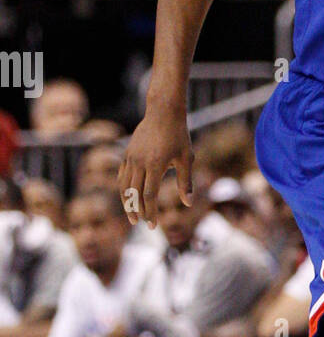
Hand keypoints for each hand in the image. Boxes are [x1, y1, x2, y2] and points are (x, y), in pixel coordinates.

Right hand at [118, 102, 193, 227]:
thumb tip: (188, 203)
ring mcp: (131, 157)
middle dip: (138, 211)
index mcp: (156, 165)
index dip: (150, 212)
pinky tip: (128, 197)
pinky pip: (122, 175)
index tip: (153, 225)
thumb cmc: (179, 135)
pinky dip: (123, 188)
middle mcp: (140, 162)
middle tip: (141, 224)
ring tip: (132, 216)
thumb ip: (186, 182)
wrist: (163, 111)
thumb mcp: (187, 158)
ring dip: (127, 203)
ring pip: (124, 185)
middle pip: (134, 193)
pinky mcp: (127, 153)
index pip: (150, 195)